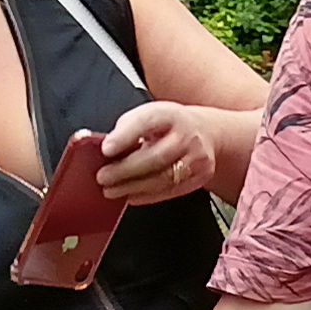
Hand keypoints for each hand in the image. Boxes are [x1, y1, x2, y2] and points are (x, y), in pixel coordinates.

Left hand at [93, 102, 218, 205]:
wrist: (206, 132)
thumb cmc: (168, 125)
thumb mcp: (149, 116)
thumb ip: (128, 130)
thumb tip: (104, 151)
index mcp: (169, 114)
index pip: (146, 123)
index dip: (125, 136)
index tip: (106, 149)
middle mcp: (186, 134)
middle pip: (156, 157)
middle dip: (125, 170)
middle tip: (103, 177)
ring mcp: (197, 157)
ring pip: (164, 177)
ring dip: (134, 187)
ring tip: (112, 191)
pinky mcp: (201, 175)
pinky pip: (172, 190)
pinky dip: (148, 195)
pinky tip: (132, 195)